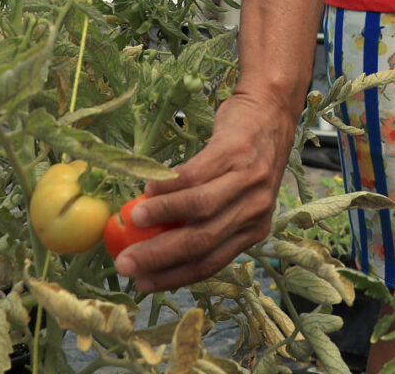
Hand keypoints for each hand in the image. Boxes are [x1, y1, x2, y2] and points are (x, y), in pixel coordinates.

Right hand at [114, 89, 293, 291]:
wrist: (269, 112)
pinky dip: (168, 185)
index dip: (174, 276)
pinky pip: (195, 175)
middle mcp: (255, 210)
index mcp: (254, 230)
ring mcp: (247, 180)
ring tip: (134, 219)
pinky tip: (149, 188)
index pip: (212, 263)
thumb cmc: (247, 161)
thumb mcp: (237, 199)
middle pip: (202, 241)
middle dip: (159, 256)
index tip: (142, 283)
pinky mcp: (235, 152)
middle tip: (126, 262)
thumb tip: (157, 247)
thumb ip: (208, 223)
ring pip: (199, 208)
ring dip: (160, 216)